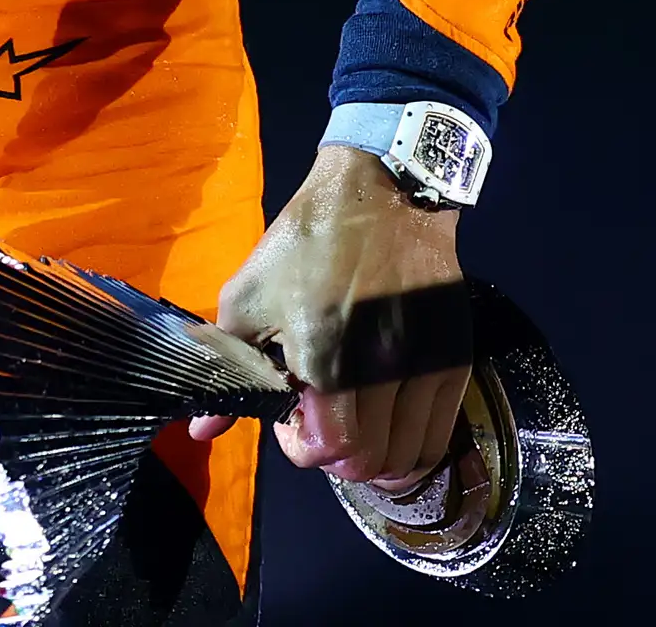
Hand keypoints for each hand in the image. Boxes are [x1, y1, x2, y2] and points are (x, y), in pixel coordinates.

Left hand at [198, 142, 469, 492]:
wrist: (382, 191)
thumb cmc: (305, 242)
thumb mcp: (248, 297)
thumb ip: (227, 369)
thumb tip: (200, 432)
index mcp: (325, 357)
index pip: (327, 450)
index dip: (301, 448)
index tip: (290, 419)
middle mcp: (381, 371)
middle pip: (368, 463)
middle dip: (337, 456)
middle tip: (321, 423)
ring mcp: (425, 366)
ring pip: (408, 457)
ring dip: (376, 459)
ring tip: (356, 427)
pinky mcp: (455, 357)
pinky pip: (438, 433)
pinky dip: (412, 446)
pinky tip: (388, 423)